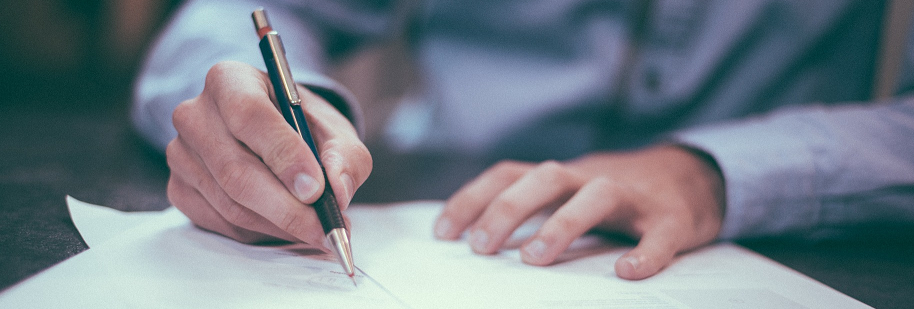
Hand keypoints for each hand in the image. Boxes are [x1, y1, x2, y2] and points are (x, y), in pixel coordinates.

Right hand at [166, 61, 371, 244]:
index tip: (316, 189)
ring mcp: (181, 154)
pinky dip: (260, 232)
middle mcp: (195, 114)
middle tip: (324, 227)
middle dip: (287, 207)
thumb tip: (337, 190)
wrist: (273, 134)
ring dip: (279, 225)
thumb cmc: (302, 127)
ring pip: (230, 204)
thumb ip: (345, 156)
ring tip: (316, 229)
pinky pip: (221, 223)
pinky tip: (286, 226)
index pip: (249, 115)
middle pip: (236, 170)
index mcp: (230, 80)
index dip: (284, 155)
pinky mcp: (179, 189)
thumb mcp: (334, 130)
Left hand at [434, 145, 723, 279]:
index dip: (472, 199)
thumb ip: (531, 209)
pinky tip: (628, 272)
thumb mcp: (568, 194)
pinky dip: (646, 253)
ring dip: (562, 223)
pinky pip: (660, 234)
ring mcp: (634, 197)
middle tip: (481, 247)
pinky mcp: (672, 219)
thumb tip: (476, 240)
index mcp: (562, 177)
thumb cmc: (615, 196)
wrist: (692, 176)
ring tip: (534, 259)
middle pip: (546, 177)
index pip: (509, 174)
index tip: (443, 233)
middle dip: (508, 208)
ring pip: (597, 195)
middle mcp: (592, 178)